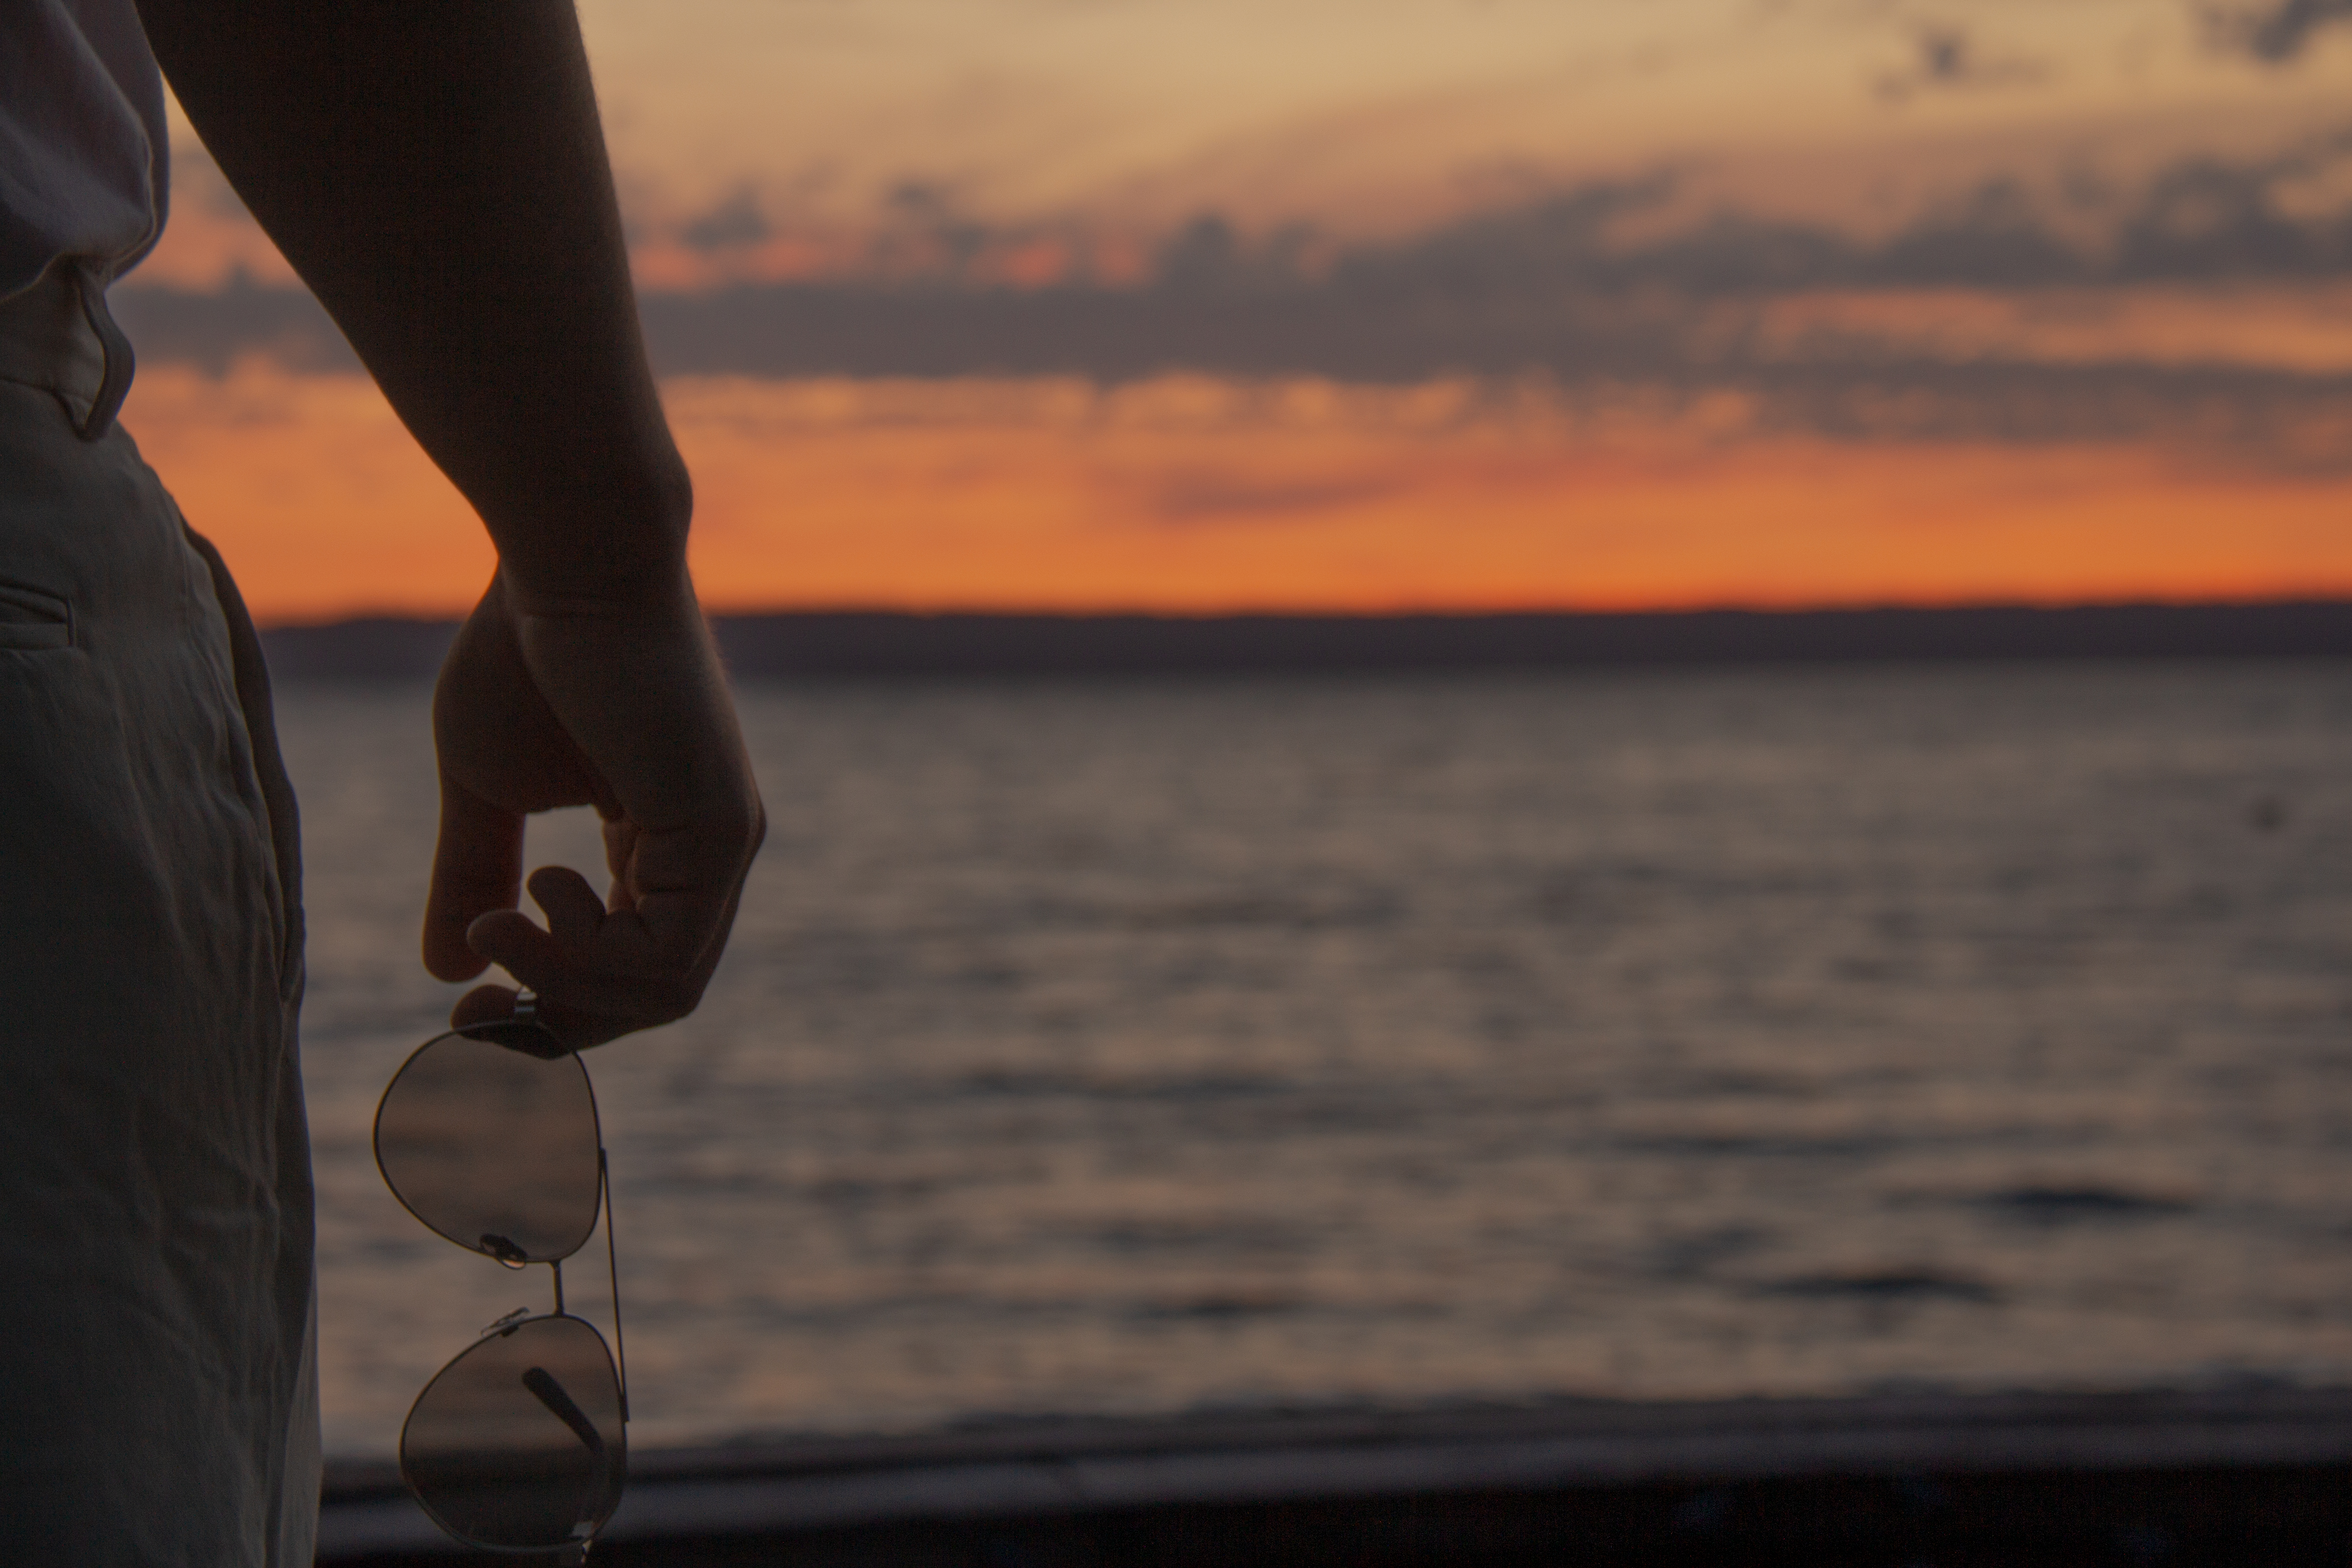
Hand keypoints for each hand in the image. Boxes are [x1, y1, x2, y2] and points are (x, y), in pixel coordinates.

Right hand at [423, 569, 764, 1047]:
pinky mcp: (719, 830)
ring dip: (560, 985)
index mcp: (664, 846)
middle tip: (474, 1010)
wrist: (565, 562)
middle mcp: (709, 855)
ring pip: (663, 993)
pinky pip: (664, 957)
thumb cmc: (526, 650)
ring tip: (495, 924)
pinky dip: (579, 959)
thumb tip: (448, 969)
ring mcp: (724, 844)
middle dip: (558, 1020)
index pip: (633, 971)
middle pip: (655, 999)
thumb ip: (473, 873)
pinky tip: (527, 893)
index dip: (551, 1006)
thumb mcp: (486, 786)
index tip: (466, 1008)